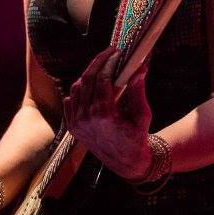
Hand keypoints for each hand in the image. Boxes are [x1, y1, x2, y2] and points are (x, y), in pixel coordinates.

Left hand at [63, 48, 151, 178]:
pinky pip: (71, 100)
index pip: (102, 79)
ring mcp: (76, 123)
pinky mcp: (72, 126)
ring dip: (88, 75)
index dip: (109, 63)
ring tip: (102, 67)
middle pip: (87, 80)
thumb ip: (139, 91)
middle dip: (98, 62)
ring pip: (77, 88)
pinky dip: (80, 90)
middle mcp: (86, 118)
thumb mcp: (142, 115)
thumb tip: (140, 67)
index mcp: (104, 115)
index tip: (117, 53)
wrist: (125, 162)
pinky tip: (92, 84)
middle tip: (109, 52)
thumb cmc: (137, 137)